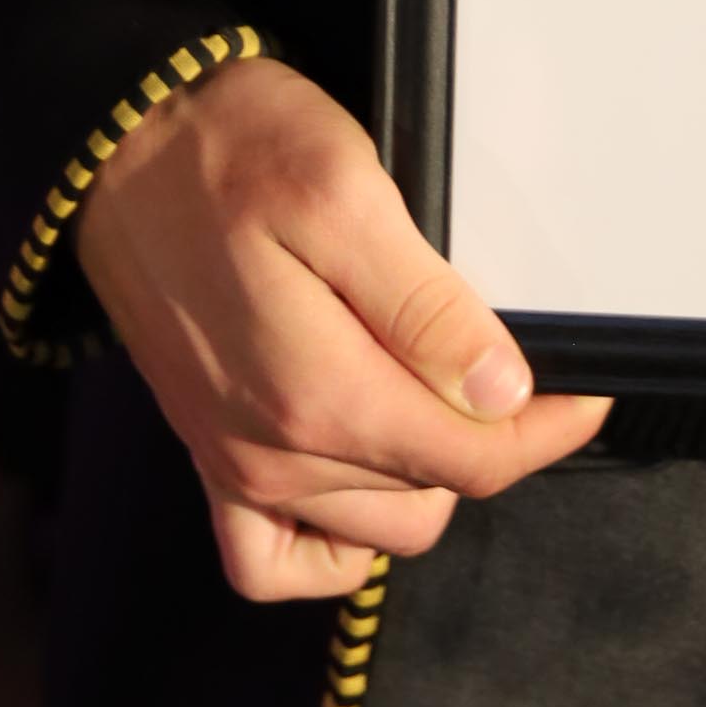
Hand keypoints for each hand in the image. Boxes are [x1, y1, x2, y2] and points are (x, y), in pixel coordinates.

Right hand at [73, 54, 610, 602]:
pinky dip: (329, 539)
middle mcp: (274, 454)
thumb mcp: (345, 193)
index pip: (478, 461)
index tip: (585, 382)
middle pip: (435, 493)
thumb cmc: (233, 151)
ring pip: (376, 528)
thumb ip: (424, 306)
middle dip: (490, 441)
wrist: (119, 145)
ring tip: (432, 390)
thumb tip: (501, 393)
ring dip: (422, 477)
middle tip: (504, 361)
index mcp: (319, 393)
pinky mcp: (208, 457)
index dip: (548, 429)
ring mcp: (235, 465)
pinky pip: (274, 561)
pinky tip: (357, 473)